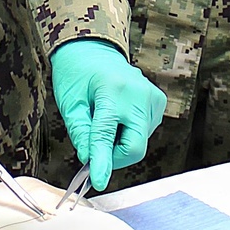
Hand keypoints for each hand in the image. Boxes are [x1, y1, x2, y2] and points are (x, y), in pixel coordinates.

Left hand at [51, 39, 165, 190]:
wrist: (94, 48)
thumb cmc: (78, 72)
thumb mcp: (70, 102)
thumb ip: (80, 132)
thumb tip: (89, 160)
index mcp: (113, 90)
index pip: (106, 135)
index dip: (102, 162)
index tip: (98, 181)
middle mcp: (139, 94)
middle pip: (134, 147)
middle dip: (113, 157)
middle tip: (94, 151)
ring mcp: (152, 98)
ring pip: (139, 142)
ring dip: (119, 144)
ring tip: (104, 120)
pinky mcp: (158, 103)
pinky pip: (144, 132)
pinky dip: (128, 133)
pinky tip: (117, 116)